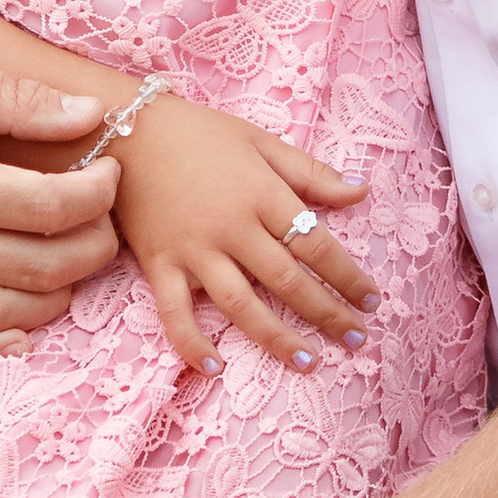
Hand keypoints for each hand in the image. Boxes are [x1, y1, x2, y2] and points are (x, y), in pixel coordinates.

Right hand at [0, 0, 122, 372]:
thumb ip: (13, 97)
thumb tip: (91, 114)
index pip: (49, 208)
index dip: (97, 195)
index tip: (108, 172)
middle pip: (36, 268)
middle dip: (90, 247)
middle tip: (101, 221)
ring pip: (0, 316)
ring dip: (53, 298)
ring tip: (68, 263)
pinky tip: (17, 330)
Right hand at [114, 95, 376, 372]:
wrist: (126, 129)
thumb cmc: (198, 132)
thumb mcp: (260, 141)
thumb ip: (311, 172)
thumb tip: (361, 191)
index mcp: (262, 194)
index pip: (316, 244)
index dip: (348, 276)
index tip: (372, 300)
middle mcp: (232, 228)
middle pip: (288, 280)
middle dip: (327, 313)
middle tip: (357, 339)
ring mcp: (194, 250)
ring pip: (242, 305)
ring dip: (277, 338)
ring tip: (309, 363)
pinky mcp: (159, 264)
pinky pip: (174, 313)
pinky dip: (191, 343)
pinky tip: (215, 367)